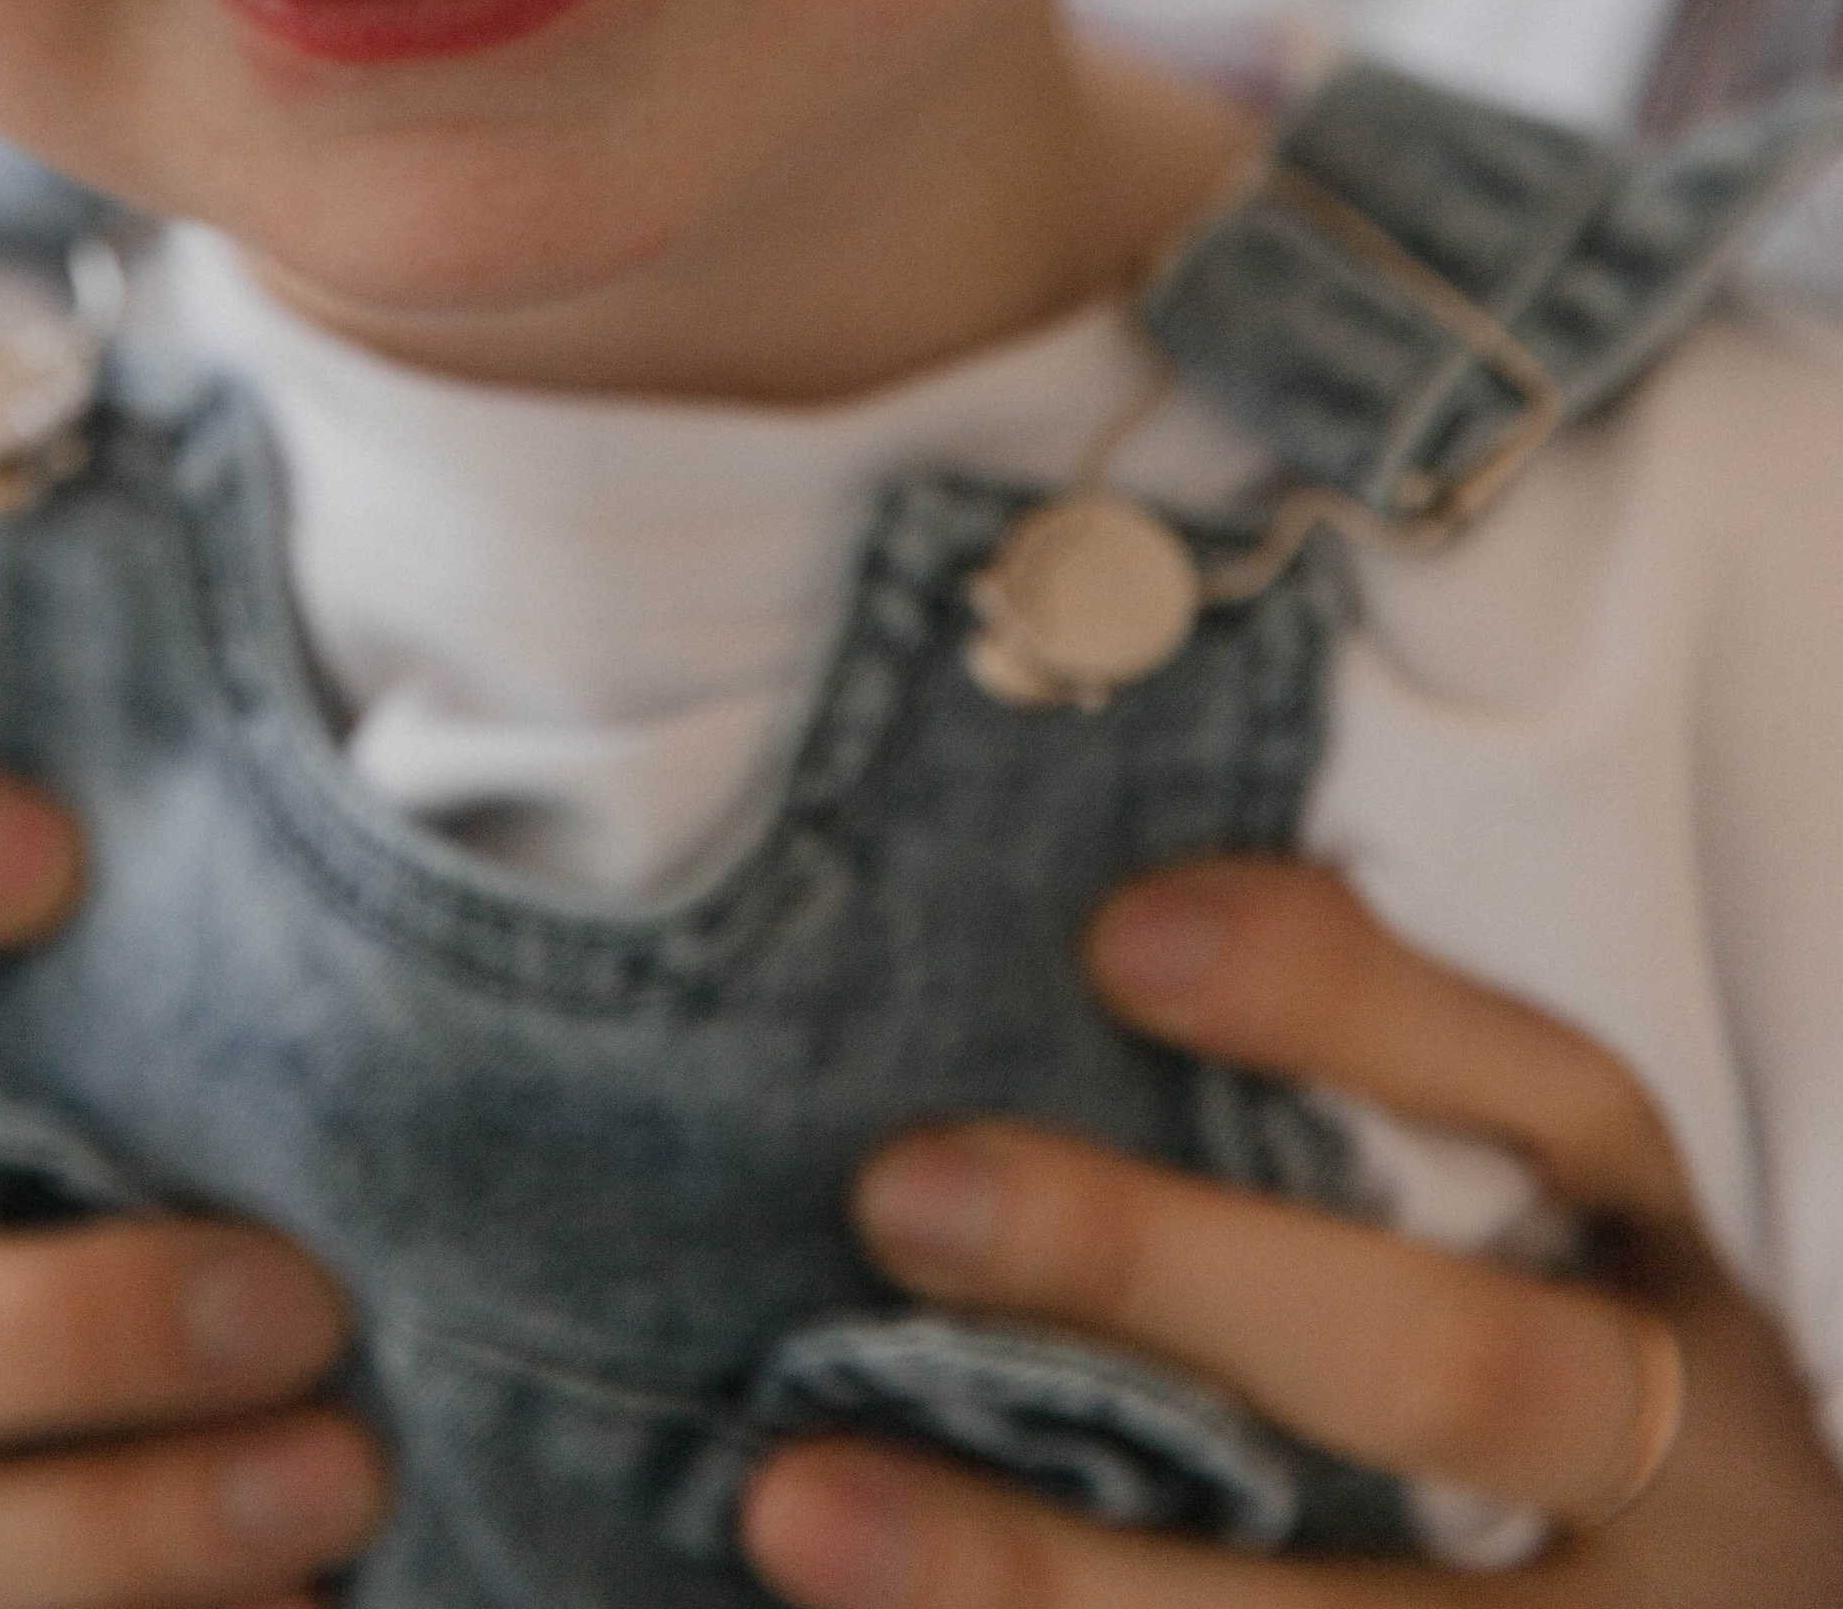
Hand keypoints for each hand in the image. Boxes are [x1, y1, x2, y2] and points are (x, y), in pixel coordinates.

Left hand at [743, 859, 1842, 1603]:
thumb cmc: (1534, 1391)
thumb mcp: (1534, 1259)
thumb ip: (1363, 1149)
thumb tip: (1072, 960)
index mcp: (1661, 1278)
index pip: (1544, 1098)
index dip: (1344, 1004)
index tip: (1119, 936)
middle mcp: (1682, 1476)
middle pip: (1442, 1370)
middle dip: (1164, 1272)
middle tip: (903, 1193)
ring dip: (1047, 1575)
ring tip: (800, 1505)